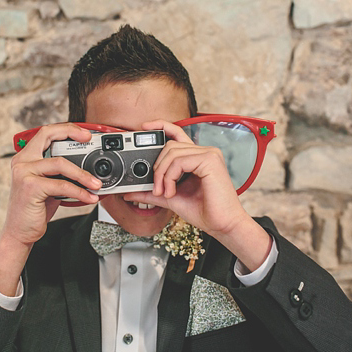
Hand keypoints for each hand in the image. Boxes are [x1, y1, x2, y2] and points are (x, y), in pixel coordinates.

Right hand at [0, 123, 101, 294]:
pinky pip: (62, 185)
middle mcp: (22, 161)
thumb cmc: (35, 209)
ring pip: (61, 163)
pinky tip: (89, 197)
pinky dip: (79, 191)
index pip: (45, 133)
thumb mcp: (49, 185)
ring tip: (97, 184)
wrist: (20, 232)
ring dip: (83, 174)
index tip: (84, 133)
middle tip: (90, 142)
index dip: (66, 129)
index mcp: (26, 158)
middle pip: (49, 136)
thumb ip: (61, 172)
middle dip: (72, 134)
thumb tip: (88, 166)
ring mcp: (24, 173)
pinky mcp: (30, 187)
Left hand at [124, 120, 270, 271]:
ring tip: (165, 193)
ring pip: (172, 153)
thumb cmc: (204, 211)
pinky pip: (179, 161)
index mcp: (197, 157)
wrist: (221, 225)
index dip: (160, 126)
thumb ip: (151, 192)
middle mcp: (205, 152)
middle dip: (157, 168)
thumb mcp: (170, 198)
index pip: (177, 133)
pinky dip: (170, 177)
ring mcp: (209, 154)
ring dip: (162, 176)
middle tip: (157, 190)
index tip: (143, 128)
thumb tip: (129, 192)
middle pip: (169, 146)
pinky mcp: (210, 160)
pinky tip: (172, 191)